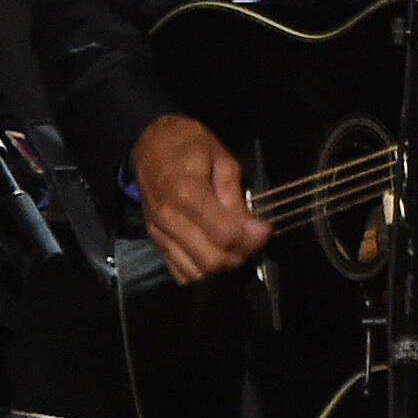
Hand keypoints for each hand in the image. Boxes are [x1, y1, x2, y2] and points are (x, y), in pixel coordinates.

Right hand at [130, 114, 271, 284]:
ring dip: (222, 265)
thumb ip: (236, 196)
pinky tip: (213, 251)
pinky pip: (180, 272)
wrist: (151, 145)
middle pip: (212, 260)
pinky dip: (201, 270)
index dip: (252, 238)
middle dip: (240, 255)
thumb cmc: (190, 146)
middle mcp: (169, 219)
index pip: (226, 234)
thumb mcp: (222, 160)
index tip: (265, 230)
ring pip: (197, 272)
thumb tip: (255, 229)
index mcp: (187, 193)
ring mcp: (159, 233)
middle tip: (251, 238)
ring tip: (234, 245)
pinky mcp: (155, 242)